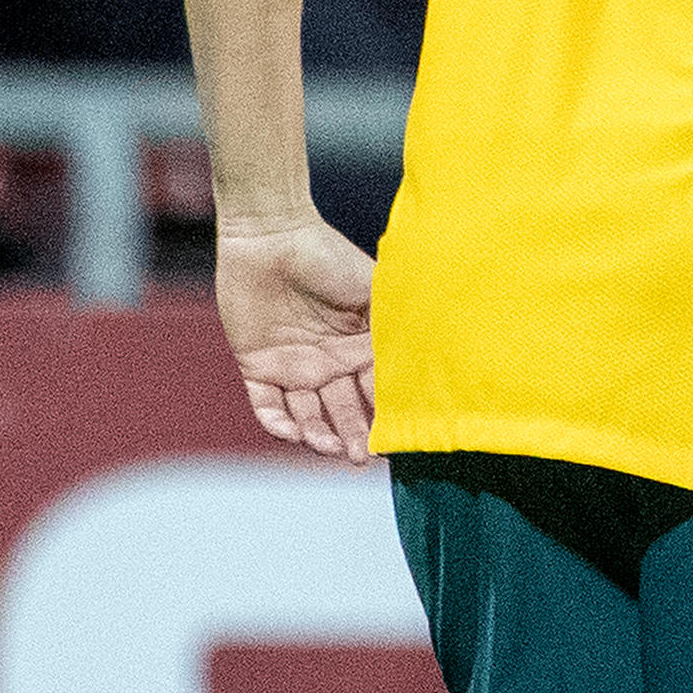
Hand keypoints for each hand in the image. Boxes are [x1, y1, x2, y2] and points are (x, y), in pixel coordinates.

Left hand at [218, 216, 377, 458]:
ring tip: (329, 447)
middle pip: (345, 412)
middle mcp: (331, 363)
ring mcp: (295, 366)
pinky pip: (267, 407)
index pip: (378, 394)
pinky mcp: (258, 365)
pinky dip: (278, 425)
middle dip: (354, 438)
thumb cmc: (329, 257)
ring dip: (319, 437)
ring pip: (309, 417)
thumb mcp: (376, 293)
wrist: (272, 234)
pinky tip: (294, 433)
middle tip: (360, 457)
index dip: (386, 419)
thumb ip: (398, 330)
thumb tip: (435, 365)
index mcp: (362, 348)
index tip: (393, 441)